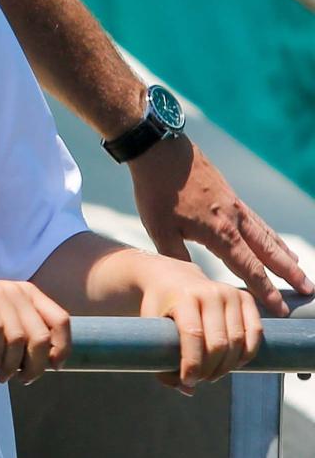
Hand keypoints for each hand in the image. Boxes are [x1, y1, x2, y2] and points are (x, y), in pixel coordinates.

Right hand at [0, 277, 72, 384]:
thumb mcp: (1, 315)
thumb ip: (24, 329)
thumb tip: (49, 361)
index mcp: (27, 293)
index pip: (61, 321)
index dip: (62, 348)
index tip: (54, 368)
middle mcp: (14, 289)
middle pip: (40, 336)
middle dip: (35, 366)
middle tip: (22, 380)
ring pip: (19, 338)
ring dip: (12, 365)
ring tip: (2, 377)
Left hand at [129, 136, 310, 315]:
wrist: (160, 150)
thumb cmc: (157, 191)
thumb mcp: (159, 229)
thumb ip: (177, 257)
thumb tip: (191, 280)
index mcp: (220, 233)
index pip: (250, 269)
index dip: (266, 291)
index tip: (281, 308)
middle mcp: (235, 220)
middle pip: (269, 253)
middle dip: (289, 274)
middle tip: (309, 290)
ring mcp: (236, 205)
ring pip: (267, 234)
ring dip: (284, 254)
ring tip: (299, 268)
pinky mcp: (231, 195)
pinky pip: (258, 220)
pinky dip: (271, 233)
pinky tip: (272, 238)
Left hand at [130, 253, 261, 392]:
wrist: (171, 276)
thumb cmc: (159, 306)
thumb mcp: (150, 327)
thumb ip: (161, 359)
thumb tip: (186, 390)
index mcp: (183, 296)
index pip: (193, 336)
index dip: (193, 364)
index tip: (188, 381)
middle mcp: (209, 292)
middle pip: (218, 343)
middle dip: (211, 369)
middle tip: (201, 379)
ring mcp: (229, 293)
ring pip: (237, 341)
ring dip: (228, 365)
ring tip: (214, 374)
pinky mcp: (244, 297)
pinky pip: (255, 331)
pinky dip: (247, 353)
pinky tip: (235, 363)